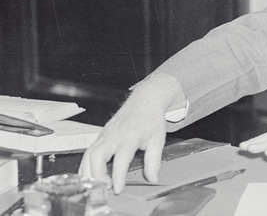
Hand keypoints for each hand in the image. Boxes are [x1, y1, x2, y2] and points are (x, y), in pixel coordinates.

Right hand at [78, 73, 184, 193]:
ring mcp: (105, 135)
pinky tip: (90, 175)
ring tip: (97, 184)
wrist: (144, 100)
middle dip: (97, 175)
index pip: (120, 158)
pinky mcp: (100, 135)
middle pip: (97, 156)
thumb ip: (154, 162)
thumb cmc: (151, 119)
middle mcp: (114, 135)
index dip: (117, 175)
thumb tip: (152, 179)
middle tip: (106, 187)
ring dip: (89, 172)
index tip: (117, 188)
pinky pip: (88, 152)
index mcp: (130, 136)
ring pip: (88, 154)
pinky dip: (86, 165)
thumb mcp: (158, 140)